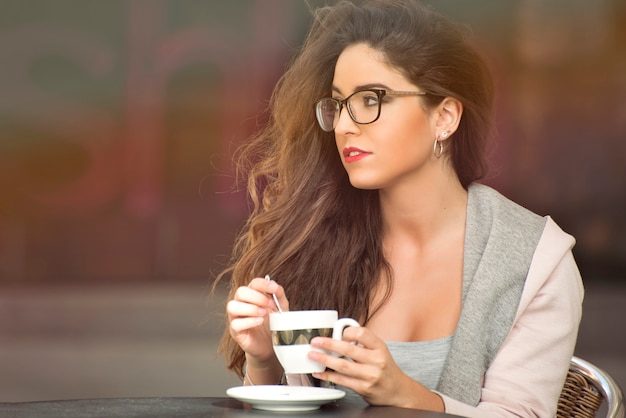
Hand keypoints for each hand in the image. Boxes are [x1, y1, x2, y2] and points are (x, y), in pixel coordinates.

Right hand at [226, 277, 288, 363]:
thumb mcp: (280, 307)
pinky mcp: (235, 331)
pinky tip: (259, 322)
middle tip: (270, 305)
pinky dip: (248, 321)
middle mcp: (241, 303)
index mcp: (253, 294)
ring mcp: (236, 317)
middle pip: (240, 292)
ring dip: (250, 308)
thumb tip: (275, 286)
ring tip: (263, 314)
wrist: (271, 345)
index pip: (254, 283)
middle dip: (257, 297)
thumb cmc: (273, 323)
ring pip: (232, 306)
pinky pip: (235, 323)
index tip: (274, 288)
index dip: (263, 284)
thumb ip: (278, 295)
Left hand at [308, 327, 442, 409]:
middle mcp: (376, 361)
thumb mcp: (379, 350)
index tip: (337, 333)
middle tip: (315, 342)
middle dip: (328, 344)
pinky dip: (328, 376)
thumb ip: (363, 342)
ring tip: (313, 355)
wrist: (397, 391)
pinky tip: (319, 373)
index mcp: (380, 347)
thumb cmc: (385, 368)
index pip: (362, 333)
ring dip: (324, 360)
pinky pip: (342, 380)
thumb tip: (340, 334)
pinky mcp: (363, 388)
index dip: (347, 332)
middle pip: (348, 349)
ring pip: (343, 366)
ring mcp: (370, 376)